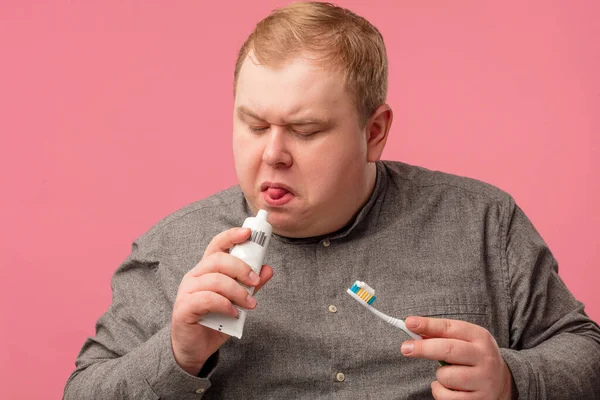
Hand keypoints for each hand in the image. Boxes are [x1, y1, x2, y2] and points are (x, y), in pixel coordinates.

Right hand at [171, 227, 273, 374]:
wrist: (195, 349)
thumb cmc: (215, 321)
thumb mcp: (237, 301)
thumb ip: (250, 285)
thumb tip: (267, 269)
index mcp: (206, 270)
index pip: (217, 245)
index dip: (231, 236)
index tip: (249, 233)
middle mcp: (194, 276)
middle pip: (218, 260)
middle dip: (241, 268)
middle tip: (255, 282)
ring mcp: (187, 291)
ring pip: (215, 280)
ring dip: (237, 291)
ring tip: (250, 304)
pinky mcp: (184, 308)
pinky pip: (206, 299)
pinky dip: (225, 305)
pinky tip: (234, 313)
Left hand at [400, 316, 513, 399]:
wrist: (503, 384)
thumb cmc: (475, 358)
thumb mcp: (466, 341)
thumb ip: (443, 335)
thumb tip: (414, 328)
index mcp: (480, 338)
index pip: (451, 328)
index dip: (428, 325)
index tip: (409, 322)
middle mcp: (485, 358)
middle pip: (448, 350)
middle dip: (423, 348)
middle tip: (405, 348)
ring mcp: (483, 380)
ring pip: (445, 376)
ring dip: (439, 375)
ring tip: (448, 374)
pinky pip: (447, 396)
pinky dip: (440, 391)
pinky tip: (450, 388)